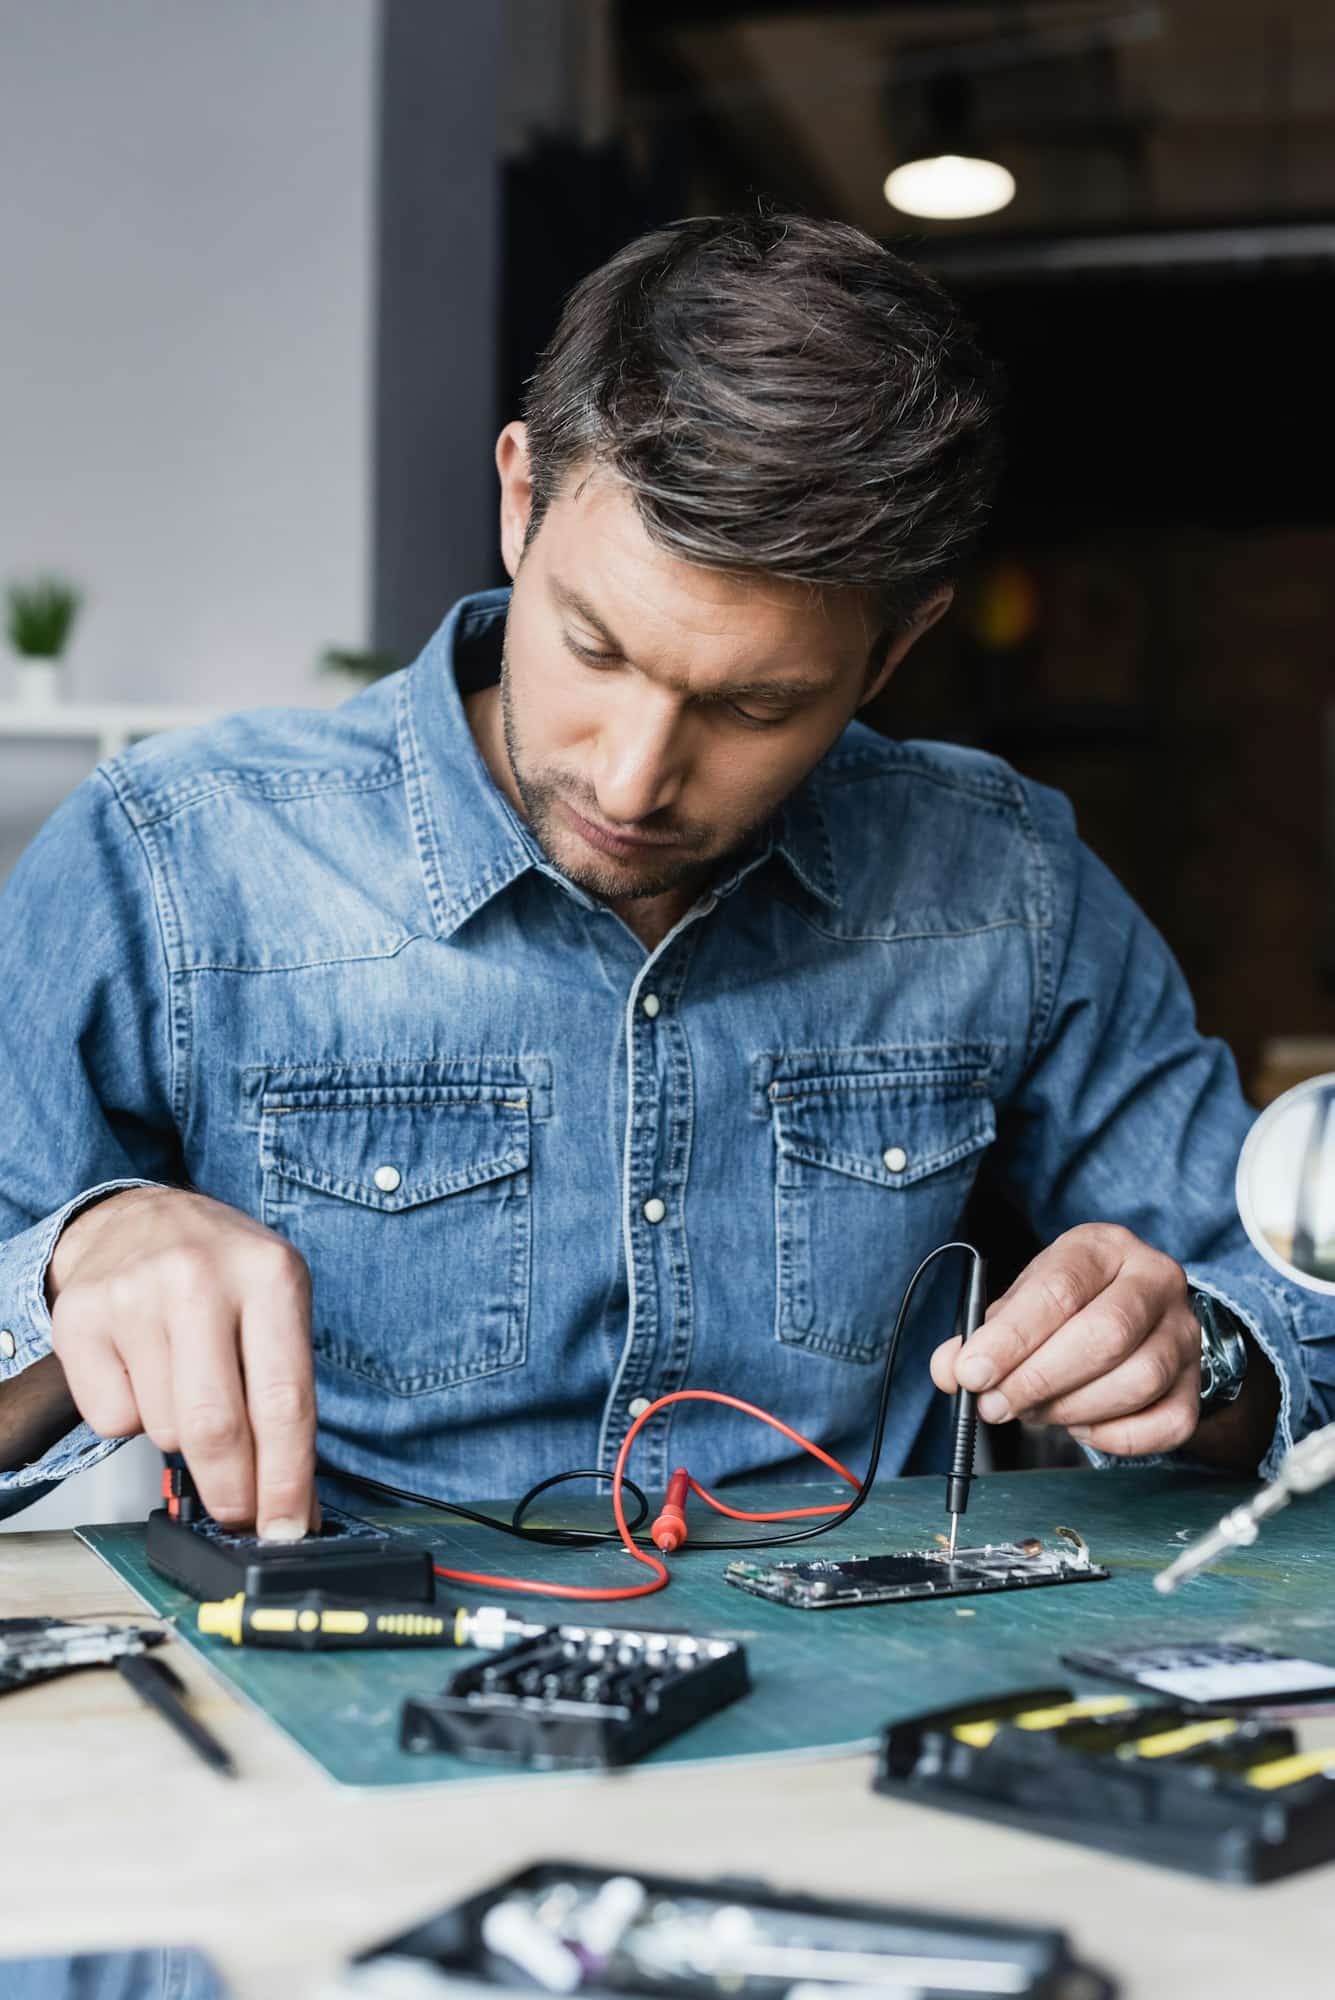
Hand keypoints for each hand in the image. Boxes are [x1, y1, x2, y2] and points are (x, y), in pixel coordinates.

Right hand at [47, 1186, 316, 1535]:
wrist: (137, 1217)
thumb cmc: (218, 1273)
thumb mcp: (274, 1307)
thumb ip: (285, 1398)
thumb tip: (292, 1507)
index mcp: (269, 1274)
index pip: (283, 1401)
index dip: (286, 1480)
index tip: (288, 1531)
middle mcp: (199, 1277)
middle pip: (216, 1429)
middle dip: (232, 1491)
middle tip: (238, 1511)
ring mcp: (133, 1295)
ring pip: (163, 1431)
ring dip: (179, 1436)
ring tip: (185, 1384)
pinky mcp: (80, 1317)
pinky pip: (112, 1420)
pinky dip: (131, 1417)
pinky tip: (141, 1369)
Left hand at [929, 1223, 1200, 1455]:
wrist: (1135, 1313)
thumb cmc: (1069, 1305)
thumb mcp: (1022, 1301)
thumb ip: (983, 1334)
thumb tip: (949, 1370)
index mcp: (1104, 1247)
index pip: (1060, 1290)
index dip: (1011, 1338)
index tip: (972, 1374)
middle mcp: (1156, 1281)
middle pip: (1106, 1335)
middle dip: (1039, 1379)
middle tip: (995, 1405)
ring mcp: (1185, 1333)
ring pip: (1138, 1381)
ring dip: (1073, 1408)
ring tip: (1033, 1411)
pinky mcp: (1197, 1383)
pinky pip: (1168, 1424)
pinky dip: (1116, 1436)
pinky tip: (1080, 1425)